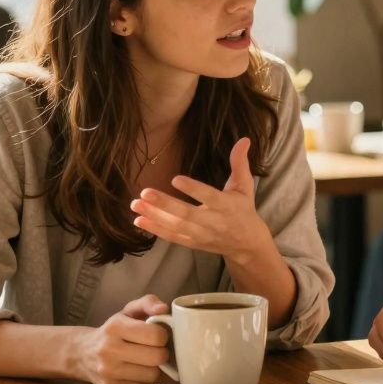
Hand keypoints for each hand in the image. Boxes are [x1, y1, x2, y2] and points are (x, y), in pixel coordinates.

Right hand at [71, 294, 169, 383]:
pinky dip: (144, 379)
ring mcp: (108, 372)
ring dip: (154, 368)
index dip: (162, 335)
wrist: (82, 353)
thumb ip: (148, 303)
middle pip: (157, 357)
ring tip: (145, 360)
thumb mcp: (127, 311)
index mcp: (115, 327)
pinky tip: (136, 370)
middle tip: (154, 349)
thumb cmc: (113, 330)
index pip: (155, 336)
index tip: (156, 335)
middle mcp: (109, 350)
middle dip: (161, 352)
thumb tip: (164, 309)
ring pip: (152, 375)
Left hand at [130, 137, 273, 263]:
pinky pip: (172, 237)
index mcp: (227, 206)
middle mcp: (214, 222)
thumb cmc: (243, 209)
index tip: (175, 179)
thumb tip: (244, 139)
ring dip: (154, 216)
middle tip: (145, 192)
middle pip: (187, 214)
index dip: (193, 189)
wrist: (247, 244)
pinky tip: (139, 220)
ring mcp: (202, 235)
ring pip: (176, 226)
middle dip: (165, 204)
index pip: (209, 197)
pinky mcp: (193, 243)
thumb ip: (240, 163)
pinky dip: (155, 230)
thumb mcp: (244, 186)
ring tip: (135, 204)